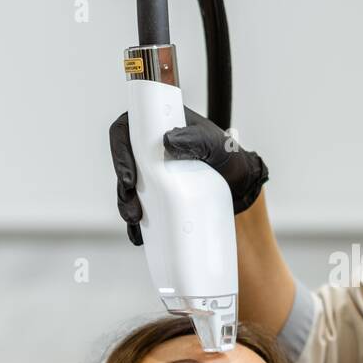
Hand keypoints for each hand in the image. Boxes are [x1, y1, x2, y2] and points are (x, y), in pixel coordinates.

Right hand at [108, 106, 269, 245]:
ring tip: (135, 222)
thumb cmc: (228, 157)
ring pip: (128, 188)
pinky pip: (141, 207)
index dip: (119, 152)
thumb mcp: (217, 144)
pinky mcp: (156, 194)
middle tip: (133, 209)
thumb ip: (196, 138)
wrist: (242, 184)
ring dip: (127, 206)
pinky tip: (140, 235)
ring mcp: (151, 172)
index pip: (126, 131)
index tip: (130, 178)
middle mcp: (150, 148)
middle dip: (123, 189)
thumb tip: (167, 140)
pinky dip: (138, 223)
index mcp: (158, 126)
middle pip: (124, 164)